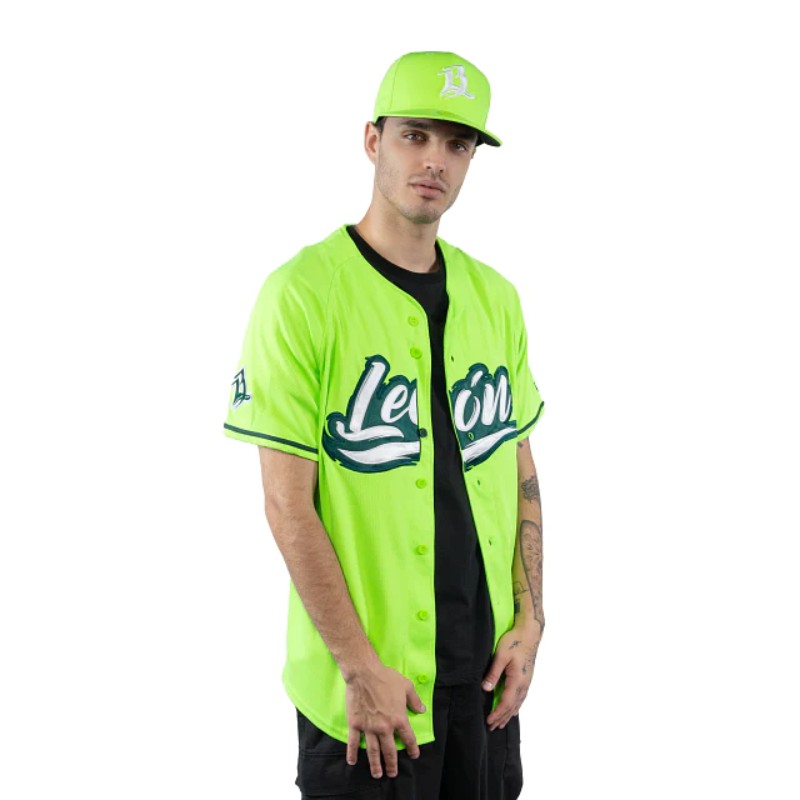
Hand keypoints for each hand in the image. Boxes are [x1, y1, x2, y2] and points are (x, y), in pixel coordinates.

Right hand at [344, 663, 424, 778]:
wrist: (364, 673)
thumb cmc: (386, 677)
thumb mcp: (406, 686)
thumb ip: (414, 700)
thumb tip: (422, 710)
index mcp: (399, 718)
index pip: (408, 738)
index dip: (412, 748)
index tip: (414, 755)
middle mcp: (385, 727)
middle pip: (390, 750)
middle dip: (392, 764)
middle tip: (392, 773)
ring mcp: (369, 727)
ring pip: (373, 751)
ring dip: (375, 764)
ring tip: (377, 774)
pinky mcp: (355, 724)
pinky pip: (354, 742)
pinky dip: (352, 753)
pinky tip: (352, 762)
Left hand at [482, 623, 540, 730]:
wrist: (530, 633)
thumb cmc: (515, 642)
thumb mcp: (501, 656)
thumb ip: (493, 673)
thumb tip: (485, 689)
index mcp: (517, 680)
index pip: (506, 702)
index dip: (497, 713)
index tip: (489, 721)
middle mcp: (524, 684)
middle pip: (512, 706)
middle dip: (502, 717)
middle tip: (492, 727)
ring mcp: (527, 682)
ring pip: (517, 703)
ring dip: (508, 714)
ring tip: (501, 723)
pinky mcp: (527, 678)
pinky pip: (521, 698)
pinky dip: (515, 707)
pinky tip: (513, 709)